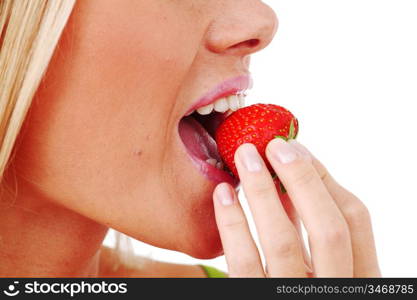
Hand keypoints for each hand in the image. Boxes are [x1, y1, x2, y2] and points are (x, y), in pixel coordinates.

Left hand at [213, 139, 380, 276]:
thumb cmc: (305, 291)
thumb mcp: (326, 271)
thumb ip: (313, 234)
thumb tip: (292, 182)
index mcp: (360, 280)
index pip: (356, 221)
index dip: (325, 178)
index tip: (298, 150)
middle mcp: (333, 292)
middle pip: (328, 227)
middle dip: (301, 178)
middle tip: (273, 144)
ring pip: (283, 241)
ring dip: (262, 192)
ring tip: (244, 157)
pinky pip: (242, 263)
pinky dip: (231, 223)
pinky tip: (222, 194)